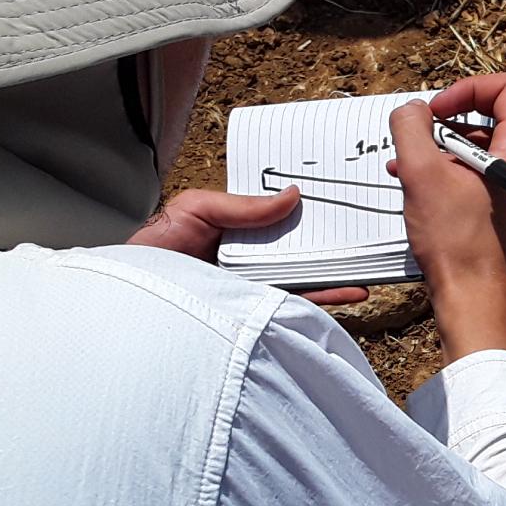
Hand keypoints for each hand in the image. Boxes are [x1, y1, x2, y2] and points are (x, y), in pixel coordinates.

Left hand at [126, 187, 367, 306]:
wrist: (137, 302)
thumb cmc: (154, 253)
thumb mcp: (194, 209)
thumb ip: (242, 206)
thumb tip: (291, 196)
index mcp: (233, 231)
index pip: (276, 216)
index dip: (303, 205)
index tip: (333, 194)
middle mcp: (249, 259)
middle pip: (297, 245)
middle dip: (329, 235)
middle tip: (362, 222)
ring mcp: (258, 286)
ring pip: (306, 274)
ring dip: (338, 267)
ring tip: (367, 259)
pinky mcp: (261, 311)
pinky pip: (301, 303)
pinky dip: (329, 297)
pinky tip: (353, 290)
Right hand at [389, 72, 505, 361]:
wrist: (478, 305)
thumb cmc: (459, 246)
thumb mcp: (423, 176)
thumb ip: (411, 130)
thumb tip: (410, 111)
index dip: (467, 88)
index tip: (435, 110)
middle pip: (500, 114)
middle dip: (455, 116)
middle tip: (424, 131)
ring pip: (486, 147)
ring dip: (445, 147)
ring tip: (407, 163)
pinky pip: (482, 177)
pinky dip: (452, 172)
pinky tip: (417, 186)